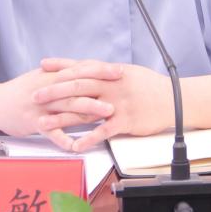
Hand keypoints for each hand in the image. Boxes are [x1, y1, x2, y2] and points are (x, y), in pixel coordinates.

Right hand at [0, 66, 118, 150]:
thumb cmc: (22, 91)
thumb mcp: (42, 76)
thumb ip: (63, 73)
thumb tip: (87, 68)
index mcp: (52, 75)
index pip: (80, 69)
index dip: (100, 69)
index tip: (119, 70)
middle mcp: (48, 88)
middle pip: (77, 86)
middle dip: (100, 87)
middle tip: (120, 89)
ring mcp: (41, 106)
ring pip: (67, 107)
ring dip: (89, 109)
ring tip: (107, 113)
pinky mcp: (33, 123)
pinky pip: (50, 132)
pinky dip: (63, 139)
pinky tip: (76, 145)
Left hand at [34, 58, 173, 151]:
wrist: (175, 99)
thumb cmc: (151, 86)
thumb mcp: (129, 73)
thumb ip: (107, 72)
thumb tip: (90, 68)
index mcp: (111, 72)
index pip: (82, 66)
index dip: (61, 66)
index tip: (43, 66)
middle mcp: (112, 85)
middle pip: (77, 86)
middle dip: (53, 91)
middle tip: (34, 96)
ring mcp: (118, 103)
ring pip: (85, 109)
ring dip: (62, 118)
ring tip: (43, 123)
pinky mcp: (126, 121)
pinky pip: (104, 131)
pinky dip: (88, 139)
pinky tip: (74, 145)